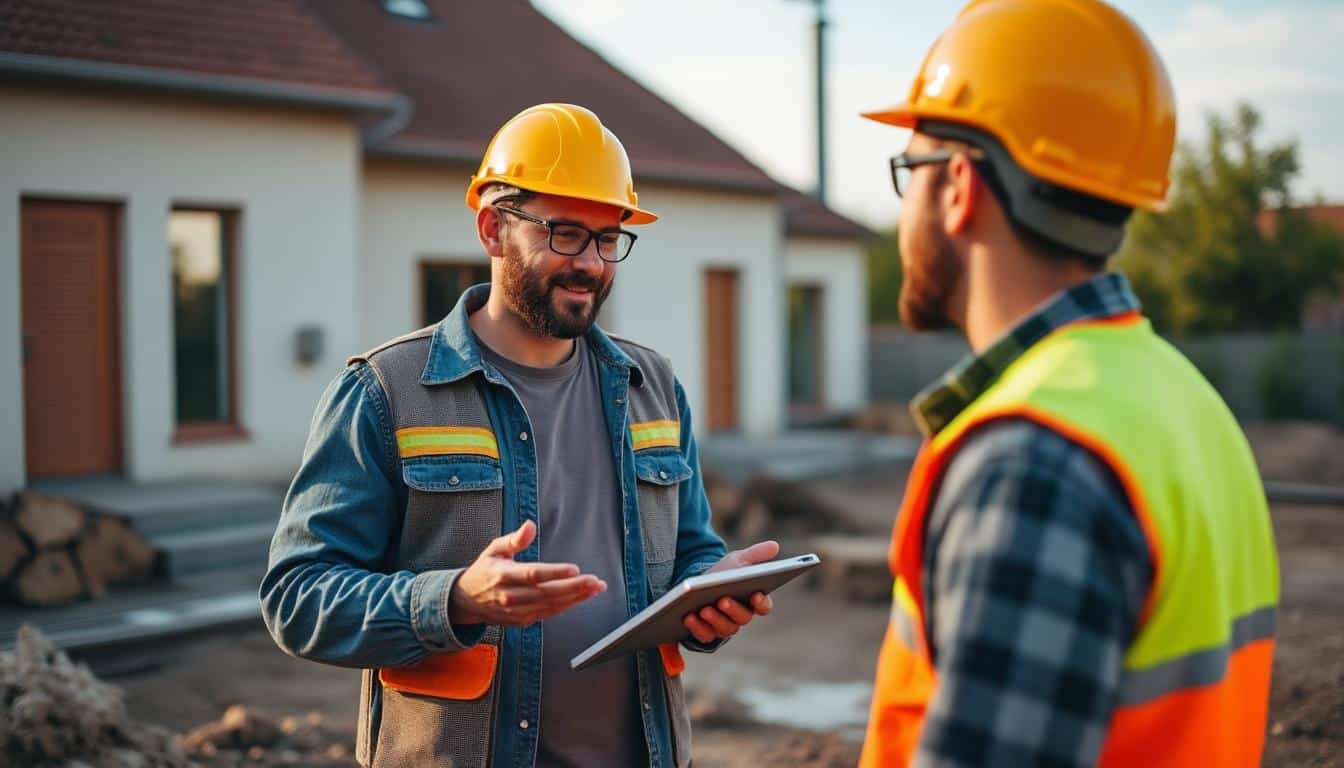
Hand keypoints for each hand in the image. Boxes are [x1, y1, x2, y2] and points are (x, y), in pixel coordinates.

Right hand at [449, 520, 605, 626]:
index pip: (533, 574)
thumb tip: (530, 526)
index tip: (575, 569)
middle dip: (574, 588)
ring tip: (595, 588)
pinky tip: (581, 598)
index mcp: (503, 575)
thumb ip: (514, 539)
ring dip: (576, 598)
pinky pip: (548, 614)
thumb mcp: (494, 548)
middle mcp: (511, 596)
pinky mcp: (522, 620)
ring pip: (551, 606)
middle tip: (594, 581)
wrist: (465, 600)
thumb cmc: (484, 570)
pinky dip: (567, 606)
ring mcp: (516, 611)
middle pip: (547, 593)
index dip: (555, 573)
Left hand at [682, 540, 779, 643]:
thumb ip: (756, 554)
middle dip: (733, 609)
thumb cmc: (723, 573)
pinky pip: (704, 635)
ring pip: (724, 628)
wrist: (697, 583)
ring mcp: (724, 627)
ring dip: (714, 619)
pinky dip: (697, 627)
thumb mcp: (738, 560)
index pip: (764, 606)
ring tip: (704, 608)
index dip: (761, 602)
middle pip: (742, 618)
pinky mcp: (706, 633)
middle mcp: (740, 617)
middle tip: (723, 600)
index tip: (756, 595)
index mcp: (753, 600)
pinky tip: (689, 617)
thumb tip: (775, 545)